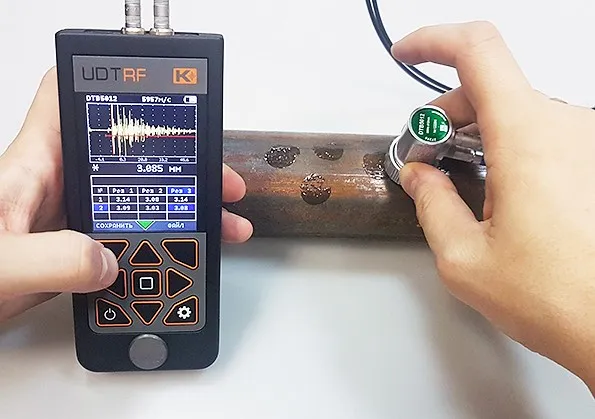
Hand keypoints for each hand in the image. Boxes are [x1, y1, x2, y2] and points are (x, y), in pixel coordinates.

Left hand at [0, 68, 251, 321]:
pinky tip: (180, 251)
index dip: (107, 80)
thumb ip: (49, 259)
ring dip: (180, 206)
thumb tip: (105, 259)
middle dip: (179, 160)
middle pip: (125, 154)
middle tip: (215, 176)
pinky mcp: (73, 251)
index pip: (65, 100)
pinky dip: (160, 241)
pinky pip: (127, 235)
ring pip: (135, 198)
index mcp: (31, 169)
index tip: (151, 79)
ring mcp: (67, 220)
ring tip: (217, 219)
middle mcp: (54, 187)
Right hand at [392, 22, 594, 389]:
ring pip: (520, 109)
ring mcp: (588, 143)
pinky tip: (500, 189)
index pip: (477, 51)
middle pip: (493, 84)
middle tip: (426, 152)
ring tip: (463, 179)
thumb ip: (432, 205)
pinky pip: (546, 132)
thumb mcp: (465, 257)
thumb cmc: (562, 298)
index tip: (408, 53)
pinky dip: (511, 145)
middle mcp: (566, 128)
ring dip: (481, 132)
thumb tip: (422, 178)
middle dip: (447, 111)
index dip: (433, 42)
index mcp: (527, 138)